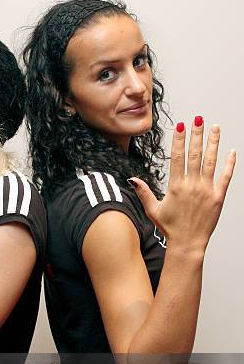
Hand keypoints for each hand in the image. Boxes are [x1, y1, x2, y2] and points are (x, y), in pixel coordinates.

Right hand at [129, 117, 235, 252]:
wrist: (188, 243)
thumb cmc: (171, 228)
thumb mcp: (153, 210)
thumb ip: (144, 193)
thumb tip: (132, 179)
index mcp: (176, 187)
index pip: (177, 157)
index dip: (179, 140)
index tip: (180, 127)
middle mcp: (192, 186)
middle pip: (195, 154)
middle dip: (196, 135)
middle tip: (198, 119)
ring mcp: (206, 190)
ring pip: (211, 161)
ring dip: (213, 143)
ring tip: (214, 128)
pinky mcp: (218, 197)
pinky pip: (226, 177)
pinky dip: (229, 164)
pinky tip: (232, 152)